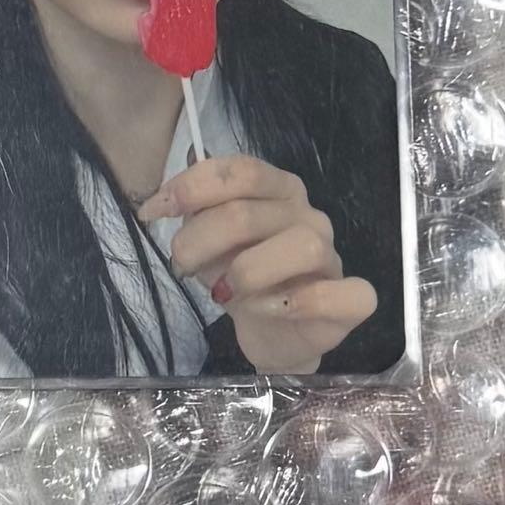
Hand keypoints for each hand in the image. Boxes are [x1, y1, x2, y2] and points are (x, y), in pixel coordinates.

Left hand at [137, 155, 376, 373]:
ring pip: (303, 245)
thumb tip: (164, 198)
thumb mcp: (211, 240)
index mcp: (277, 189)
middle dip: (200, 239)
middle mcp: (308, 214)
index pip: (241, 171)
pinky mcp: (350, 301)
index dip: (192, 187)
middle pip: (250, 212)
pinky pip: (339, 293)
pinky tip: (265, 310)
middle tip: (181, 264)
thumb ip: (196, 213)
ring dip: (247, 271)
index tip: (154, 211)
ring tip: (222, 292)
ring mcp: (333, 256)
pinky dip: (298, 302)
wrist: (272, 333)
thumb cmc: (241, 277)